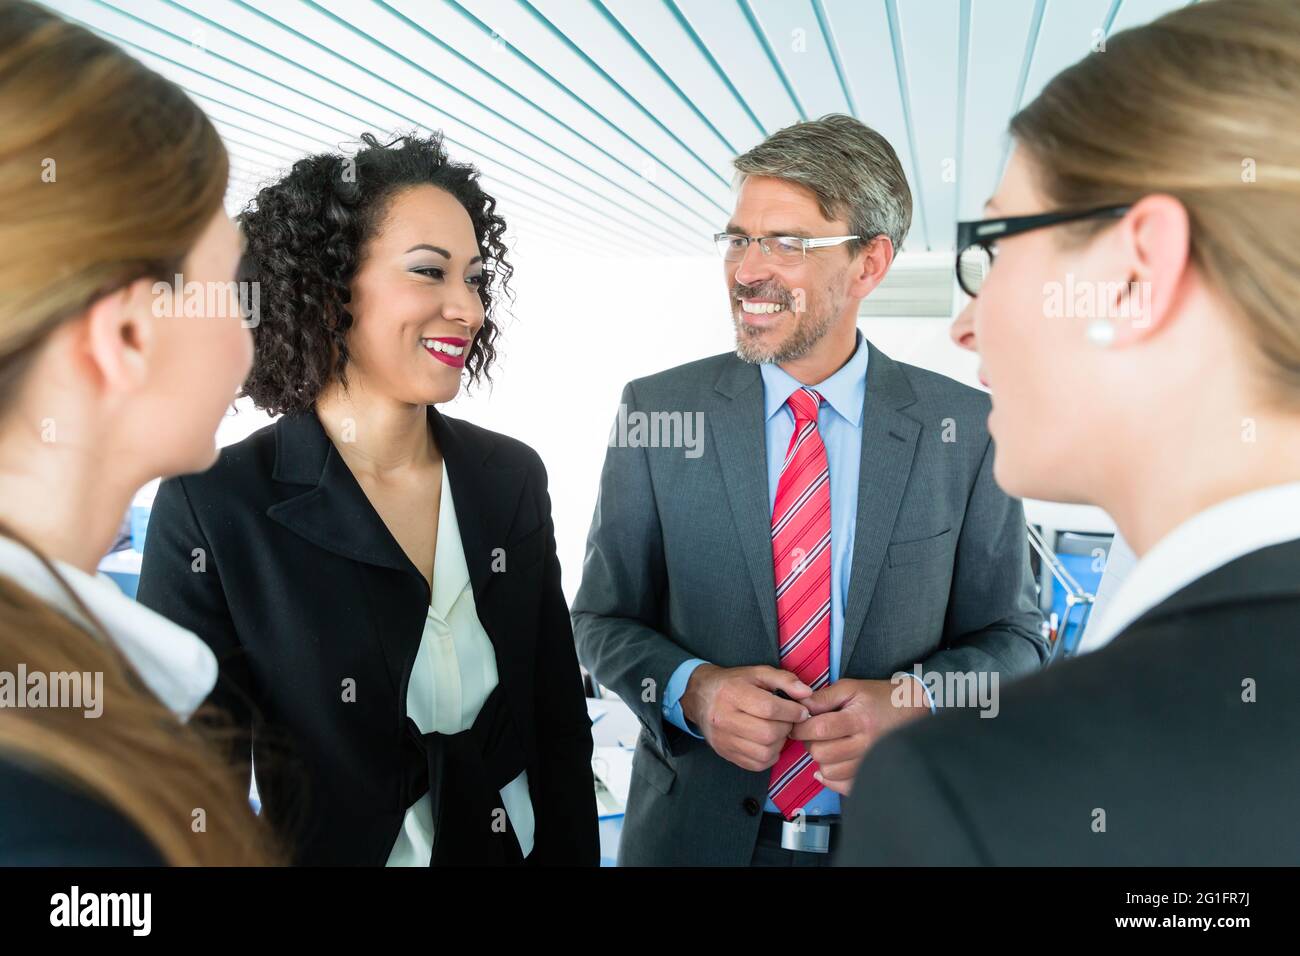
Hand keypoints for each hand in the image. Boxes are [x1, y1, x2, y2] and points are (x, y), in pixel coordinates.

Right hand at [681, 664, 812, 771]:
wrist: (700, 698)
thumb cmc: (733, 683)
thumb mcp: (758, 673)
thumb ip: (784, 680)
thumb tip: (807, 694)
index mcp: (732, 694)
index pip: (768, 709)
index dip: (792, 712)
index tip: (801, 711)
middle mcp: (724, 719)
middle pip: (767, 733)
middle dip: (786, 728)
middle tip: (788, 720)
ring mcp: (723, 740)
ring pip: (764, 753)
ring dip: (779, 743)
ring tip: (778, 731)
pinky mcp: (726, 754)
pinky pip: (756, 764)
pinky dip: (770, 756)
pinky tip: (769, 742)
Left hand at [787, 677, 929, 794]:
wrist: (912, 709)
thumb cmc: (879, 697)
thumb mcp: (851, 688)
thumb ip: (823, 697)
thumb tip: (799, 707)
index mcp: (859, 720)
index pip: (819, 729)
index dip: (801, 727)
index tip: (797, 723)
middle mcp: (866, 745)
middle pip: (822, 753)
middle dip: (810, 742)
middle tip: (813, 733)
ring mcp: (870, 763)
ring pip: (829, 772)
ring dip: (821, 759)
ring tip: (827, 745)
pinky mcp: (873, 774)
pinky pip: (844, 787)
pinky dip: (832, 778)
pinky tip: (833, 763)